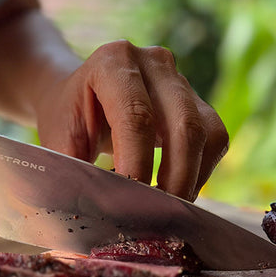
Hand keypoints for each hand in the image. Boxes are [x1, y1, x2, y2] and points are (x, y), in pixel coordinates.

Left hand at [35, 40, 228, 200]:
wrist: (79, 97)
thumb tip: (98, 207)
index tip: (131, 202)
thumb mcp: (60, 139)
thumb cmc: (68, 118)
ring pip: (207, 133)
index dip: (137, 163)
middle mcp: (154, 62)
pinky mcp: (198, 102)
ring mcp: (181, 80)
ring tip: (168, 209)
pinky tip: (177, 193)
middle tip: (157, 215)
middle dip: (174, 178)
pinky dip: (200, 172)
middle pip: (183, 124)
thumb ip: (76, 168)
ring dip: (192, 178)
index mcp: (113, 61)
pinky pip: (215, 140)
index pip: (136, 116)